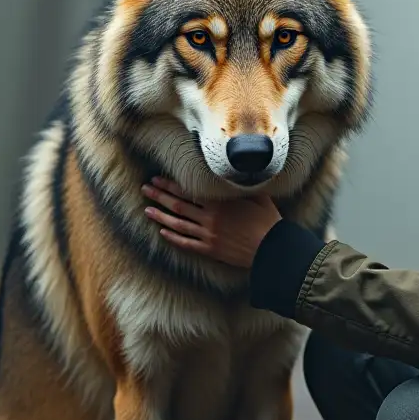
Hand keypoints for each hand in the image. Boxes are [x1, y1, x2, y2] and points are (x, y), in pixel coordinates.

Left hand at [141, 176, 280, 269]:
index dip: (171, 184)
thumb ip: (243, 185)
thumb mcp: (259, 197)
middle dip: (159, 196)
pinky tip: (162, 232)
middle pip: (178, 205)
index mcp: (220, 203)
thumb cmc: (268, 221)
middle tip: (146, 189)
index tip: (158, 179)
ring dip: (160, 216)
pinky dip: (173, 238)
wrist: (272, 249)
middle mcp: (210, 218)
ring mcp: (208, 235)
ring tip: (147, 210)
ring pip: (178, 224)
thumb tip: (240, 169)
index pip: (188, 191)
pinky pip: (186, 243)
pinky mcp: (210, 250)